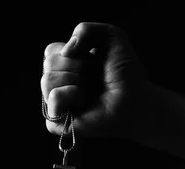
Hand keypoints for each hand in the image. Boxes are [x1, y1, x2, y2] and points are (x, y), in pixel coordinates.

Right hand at [41, 22, 148, 137]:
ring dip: (76, 80)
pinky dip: (70, 94)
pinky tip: (85, 100)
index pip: (50, 51)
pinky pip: (53, 98)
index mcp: (65, 67)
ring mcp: (57, 105)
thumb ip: (85, 29)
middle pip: (49, 63)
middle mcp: (58, 85)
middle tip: (93, 77)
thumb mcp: (111, 36)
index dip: (73, 51)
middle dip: (77, 65)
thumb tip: (66, 51)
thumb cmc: (125, 73)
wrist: (136, 99)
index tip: (92, 60)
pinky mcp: (58, 123)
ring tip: (90, 90)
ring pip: (48, 80)